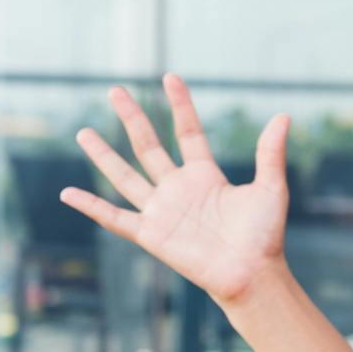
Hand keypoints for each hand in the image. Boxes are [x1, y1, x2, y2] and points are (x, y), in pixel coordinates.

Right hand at [63, 74, 291, 305]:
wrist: (252, 274)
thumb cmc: (264, 236)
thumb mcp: (271, 188)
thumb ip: (270, 153)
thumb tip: (284, 116)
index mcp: (205, 175)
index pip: (187, 131)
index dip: (179, 104)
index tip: (169, 77)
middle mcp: (178, 189)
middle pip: (148, 145)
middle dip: (132, 117)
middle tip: (114, 90)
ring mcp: (161, 210)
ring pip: (125, 176)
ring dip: (103, 155)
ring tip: (83, 132)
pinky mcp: (151, 234)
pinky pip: (115, 218)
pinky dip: (90, 206)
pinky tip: (68, 193)